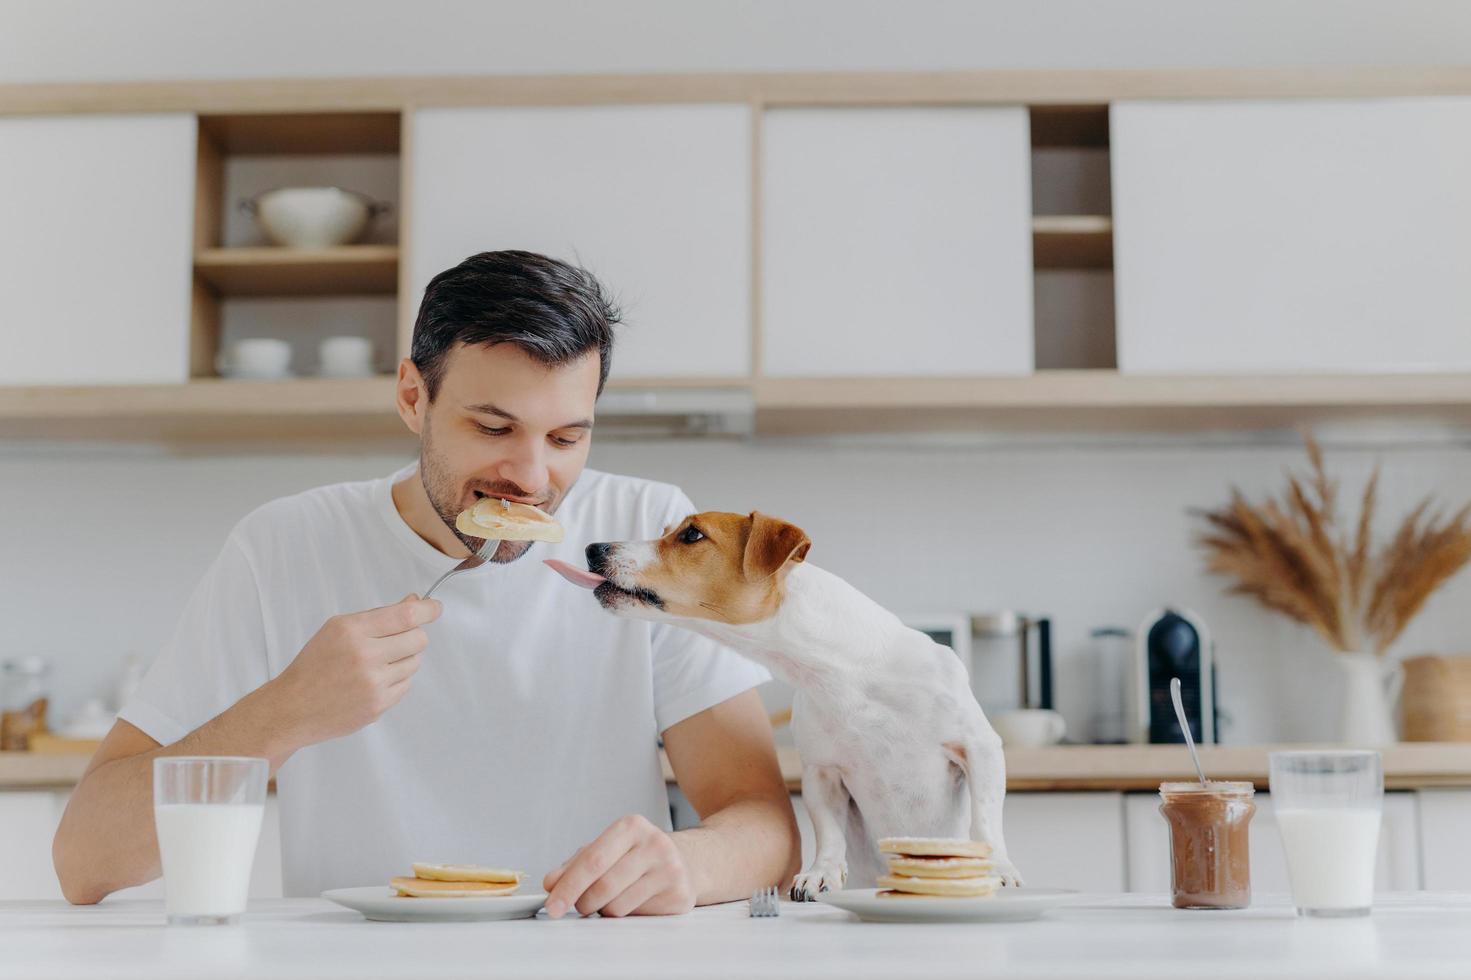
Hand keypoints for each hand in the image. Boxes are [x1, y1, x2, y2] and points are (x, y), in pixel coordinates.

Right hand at [266, 594, 440, 746]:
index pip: (406, 616)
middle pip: (418, 639)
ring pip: (415, 663)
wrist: (292, 707)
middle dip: (413, 637)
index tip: (434, 608)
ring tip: (377, 664)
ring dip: (404, 660)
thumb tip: (414, 601)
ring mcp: (373, 683)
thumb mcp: (338, 629)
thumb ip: (379, 616)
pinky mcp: (378, 705)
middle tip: (396, 641)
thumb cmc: (315, 665)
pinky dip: (396, 680)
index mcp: (352, 630)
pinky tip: (373, 682)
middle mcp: (364, 655)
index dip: (427, 610)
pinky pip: (406, 685)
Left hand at [542, 814, 695, 917]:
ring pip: (617, 906)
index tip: (552, 906)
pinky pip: (636, 917)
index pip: (592, 860)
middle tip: (581, 904)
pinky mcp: (679, 895)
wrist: (687, 861)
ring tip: (613, 898)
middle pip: (603, 887)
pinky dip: (625, 915)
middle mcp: (654, 844)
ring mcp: (670, 870)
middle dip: (583, 902)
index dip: (568, 886)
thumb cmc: (638, 856)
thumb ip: (576, 864)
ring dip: (604, 910)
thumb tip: (551, 883)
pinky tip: (634, 901)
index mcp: (631, 827)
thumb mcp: (607, 849)